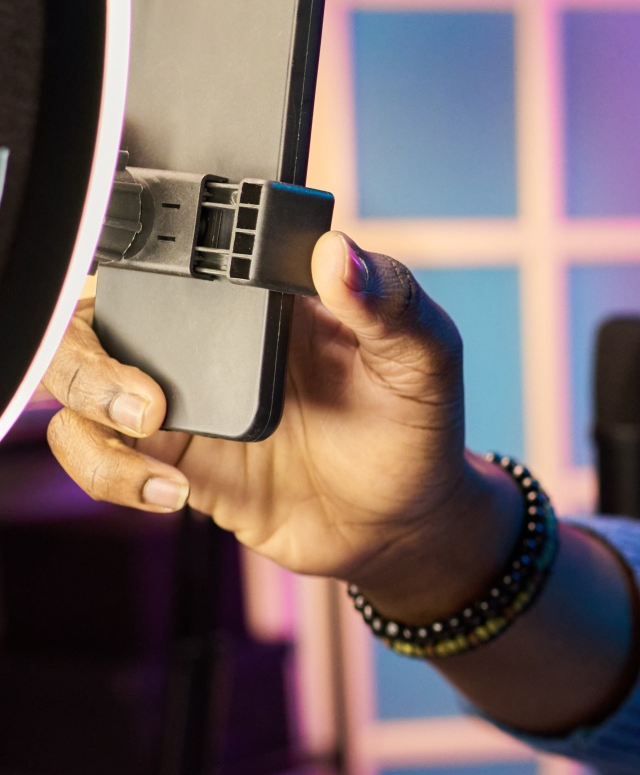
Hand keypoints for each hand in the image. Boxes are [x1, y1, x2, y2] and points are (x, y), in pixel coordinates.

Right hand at [44, 234, 515, 619]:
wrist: (404, 522)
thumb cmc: (417, 423)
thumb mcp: (426, 356)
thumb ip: (391, 300)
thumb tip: (339, 253)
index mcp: (262, 293)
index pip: (176, 252)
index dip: (144, 260)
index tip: (160, 292)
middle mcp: (209, 338)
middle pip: (96, 312)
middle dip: (86, 345)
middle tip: (146, 395)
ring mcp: (181, 398)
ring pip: (78, 380)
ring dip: (87, 401)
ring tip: (150, 429)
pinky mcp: (171, 458)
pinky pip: (99, 455)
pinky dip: (110, 471)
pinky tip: (170, 491)